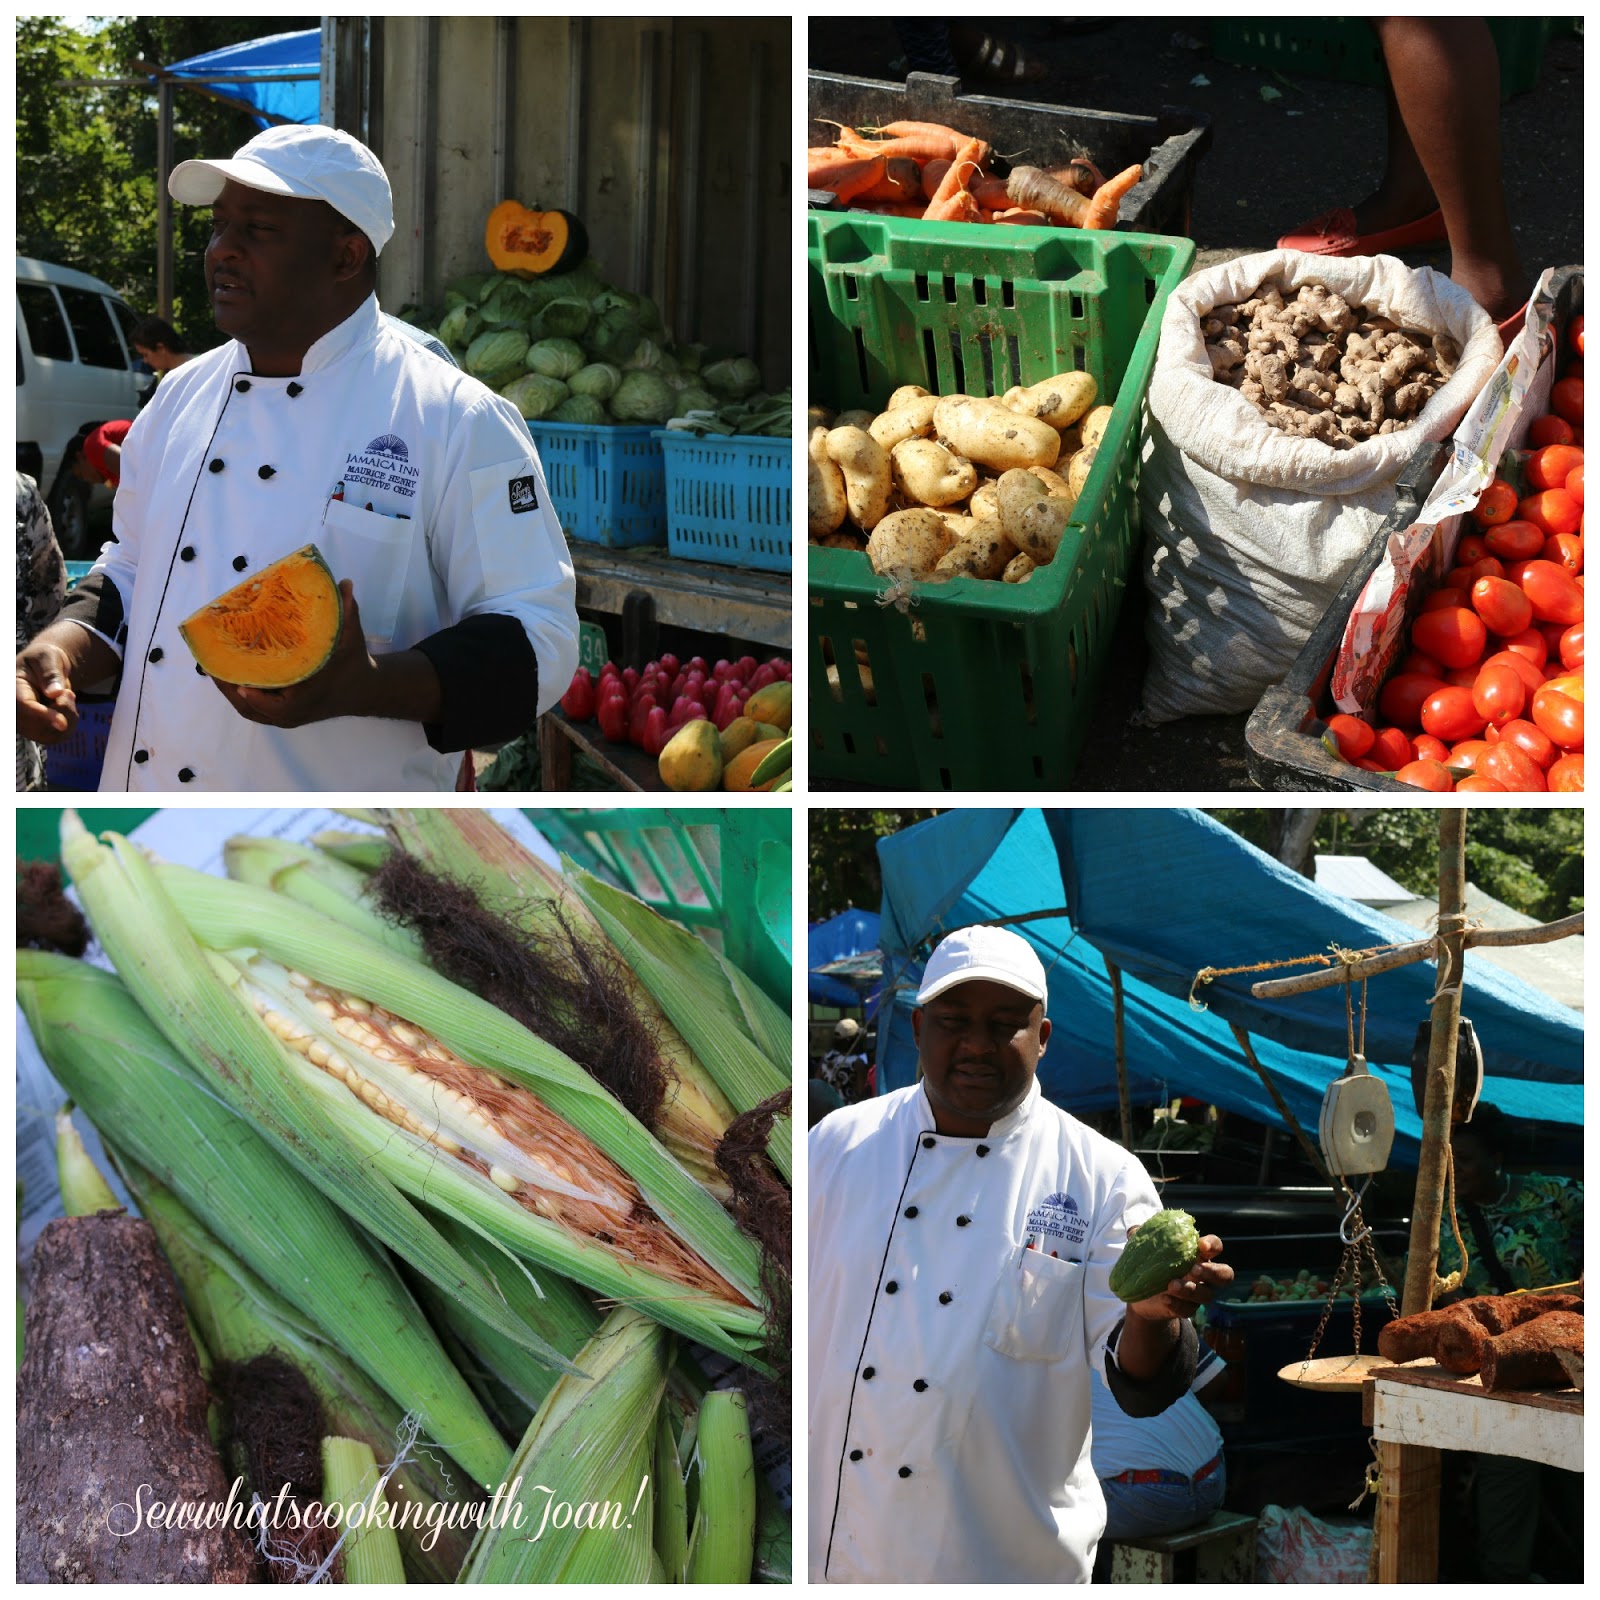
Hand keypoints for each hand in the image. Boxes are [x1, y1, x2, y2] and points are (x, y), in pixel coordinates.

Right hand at [16, 638, 81, 743]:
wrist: (47, 668)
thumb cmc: (45, 659)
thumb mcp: (49, 657)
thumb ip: (51, 673)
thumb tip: (55, 693)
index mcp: (13, 688)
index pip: (25, 706)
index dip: (44, 715)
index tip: (63, 723)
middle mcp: (14, 708)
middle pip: (37, 725)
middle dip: (61, 713)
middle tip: (69, 693)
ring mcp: (23, 722)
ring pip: (48, 735)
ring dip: (67, 720)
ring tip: (67, 697)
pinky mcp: (35, 729)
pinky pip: (56, 737)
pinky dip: (69, 726)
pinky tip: (67, 709)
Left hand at [211, 580, 378, 728]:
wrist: (364, 691)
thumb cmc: (354, 664)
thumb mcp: (352, 638)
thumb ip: (347, 611)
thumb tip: (344, 582)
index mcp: (305, 699)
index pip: (270, 703)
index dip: (250, 693)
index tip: (235, 679)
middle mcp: (292, 714)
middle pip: (250, 708)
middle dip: (228, 687)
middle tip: (210, 664)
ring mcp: (287, 718)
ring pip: (249, 710)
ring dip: (229, 691)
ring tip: (213, 667)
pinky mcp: (283, 715)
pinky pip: (254, 709)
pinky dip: (239, 694)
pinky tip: (228, 674)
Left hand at [1124, 1229, 1232, 1323]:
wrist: (1142, 1294)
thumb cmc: (1151, 1262)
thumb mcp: (1146, 1247)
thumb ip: (1142, 1235)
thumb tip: (1134, 1230)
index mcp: (1198, 1254)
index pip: (1215, 1246)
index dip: (1213, 1245)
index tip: (1201, 1244)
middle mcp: (1204, 1275)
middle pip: (1225, 1274)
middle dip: (1212, 1272)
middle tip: (1194, 1269)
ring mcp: (1198, 1294)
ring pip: (1206, 1295)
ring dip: (1191, 1289)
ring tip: (1171, 1284)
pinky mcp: (1187, 1309)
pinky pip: (1188, 1310)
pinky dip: (1177, 1304)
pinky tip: (1165, 1299)